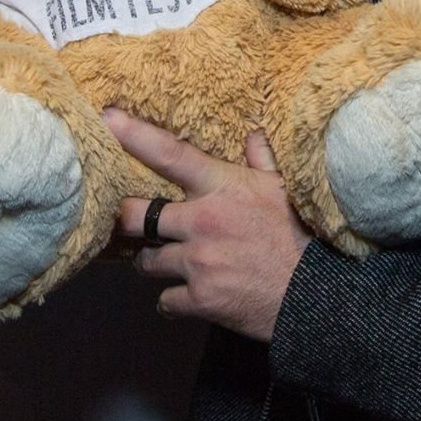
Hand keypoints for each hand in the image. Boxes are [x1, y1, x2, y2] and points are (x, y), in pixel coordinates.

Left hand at [106, 109, 308, 341]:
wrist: (314, 293)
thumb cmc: (299, 235)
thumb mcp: (283, 189)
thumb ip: (261, 160)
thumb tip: (252, 133)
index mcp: (222, 188)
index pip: (171, 155)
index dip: (135, 135)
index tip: (106, 119)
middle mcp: (202, 221)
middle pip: (135, 214)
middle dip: (127, 219)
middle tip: (131, 222)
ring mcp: (198, 261)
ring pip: (147, 262)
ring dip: (155, 263)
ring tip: (173, 263)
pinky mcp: (199, 298)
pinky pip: (165, 301)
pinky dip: (175, 301)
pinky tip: (190, 296)